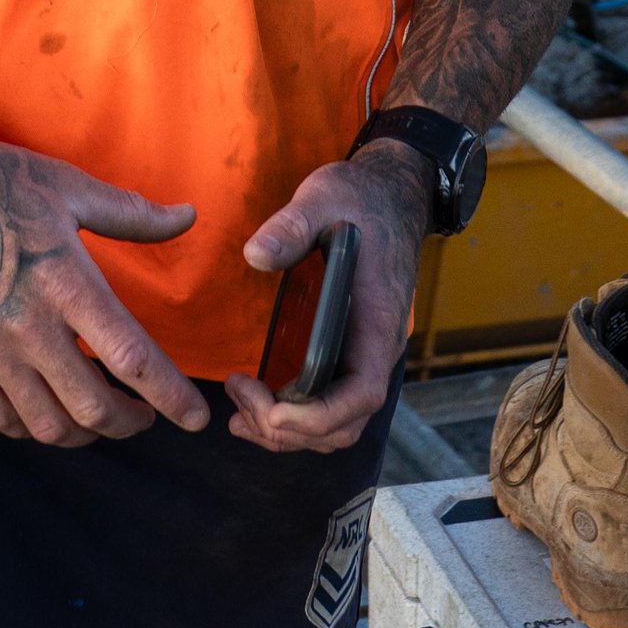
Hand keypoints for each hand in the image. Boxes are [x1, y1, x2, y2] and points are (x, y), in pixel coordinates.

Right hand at [0, 122, 204, 450]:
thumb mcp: (68, 188)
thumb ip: (131, 215)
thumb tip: (187, 216)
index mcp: (67, 284)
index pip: (131, 359)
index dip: (172, 397)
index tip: (196, 419)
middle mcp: (30, 327)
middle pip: (93, 408)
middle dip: (131, 423)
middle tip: (145, 415)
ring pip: (48, 426)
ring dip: (85, 433)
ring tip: (100, 418)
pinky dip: (30, 429)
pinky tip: (45, 413)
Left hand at [225, 144, 429, 455]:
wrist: (390, 196)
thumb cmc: (359, 200)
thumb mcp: (323, 200)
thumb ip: (291, 227)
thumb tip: (254, 255)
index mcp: (377, 323)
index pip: (361, 395)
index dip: (317, 417)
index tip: (270, 410)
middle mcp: (375, 350)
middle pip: (343, 424)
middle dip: (289, 429)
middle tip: (238, 401)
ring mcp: (363, 354)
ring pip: (336, 424)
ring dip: (287, 431)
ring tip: (238, 410)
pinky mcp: (349, 352)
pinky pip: (329, 404)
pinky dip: (294, 418)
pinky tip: (256, 402)